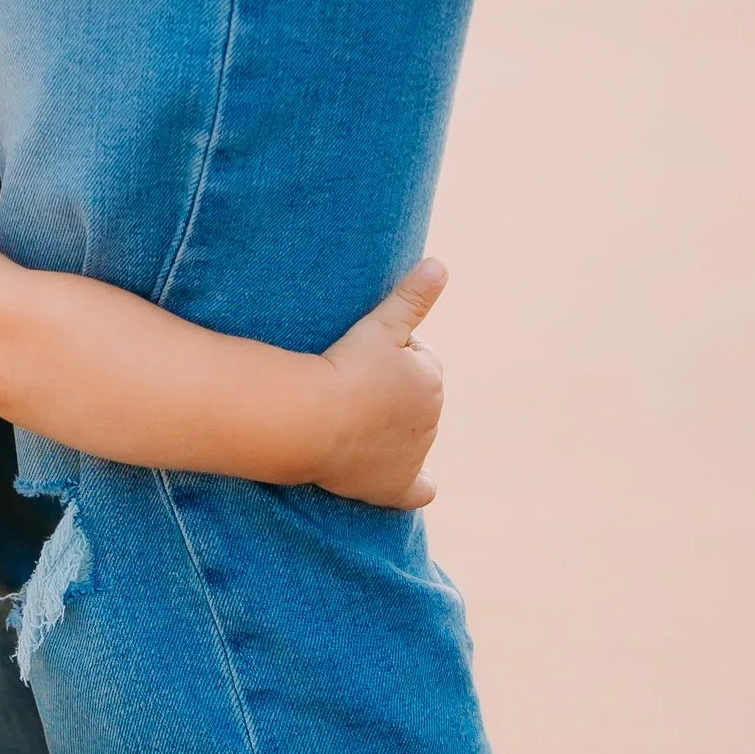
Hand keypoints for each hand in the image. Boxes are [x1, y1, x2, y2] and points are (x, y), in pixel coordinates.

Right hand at [308, 262, 446, 507]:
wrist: (313, 420)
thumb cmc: (343, 368)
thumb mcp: (381, 324)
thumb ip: (413, 296)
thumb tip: (441, 264)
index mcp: (431, 380)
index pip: (417, 361)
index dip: (388, 357)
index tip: (360, 361)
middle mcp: (431, 420)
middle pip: (410, 400)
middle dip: (388, 394)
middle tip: (348, 390)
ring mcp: (414, 455)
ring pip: (407, 437)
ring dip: (387, 429)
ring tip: (348, 422)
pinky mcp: (394, 486)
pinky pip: (416, 490)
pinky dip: (417, 487)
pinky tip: (420, 486)